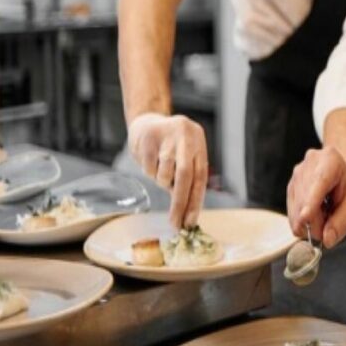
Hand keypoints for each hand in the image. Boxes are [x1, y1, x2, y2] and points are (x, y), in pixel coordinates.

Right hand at [128, 113, 207, 228]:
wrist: (146, 122)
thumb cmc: (167, 147)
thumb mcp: (182, 157)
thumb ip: (187, 179)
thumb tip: (186, 213)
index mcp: (198, 142)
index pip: (200, 176)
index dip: (196, 202)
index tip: (189, 223)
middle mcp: (186, 136)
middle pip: (185, 175)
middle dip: (180, 202)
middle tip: (175, 223)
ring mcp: (168, 135)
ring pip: (164, 174)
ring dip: (161, 182)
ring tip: (159, 171)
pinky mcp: (149, 136)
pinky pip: (149, 168)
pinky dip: (149, 172)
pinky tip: (149, 160)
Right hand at [287, 146, 345, 249]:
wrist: (339, 174)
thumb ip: (343, 222)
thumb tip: (327, 239)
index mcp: (331, 161)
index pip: (320, 181)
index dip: (312, 201)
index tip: (306, 217)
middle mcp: (310, 164)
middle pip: (306, 201)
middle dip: (316, 222)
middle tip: (330, 226)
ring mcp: (296, 174)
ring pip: (297, 210)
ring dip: (310, 222)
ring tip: (324, 213)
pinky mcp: (289, 186)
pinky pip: (292, 213)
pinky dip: (303, 220)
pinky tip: (314, 212)